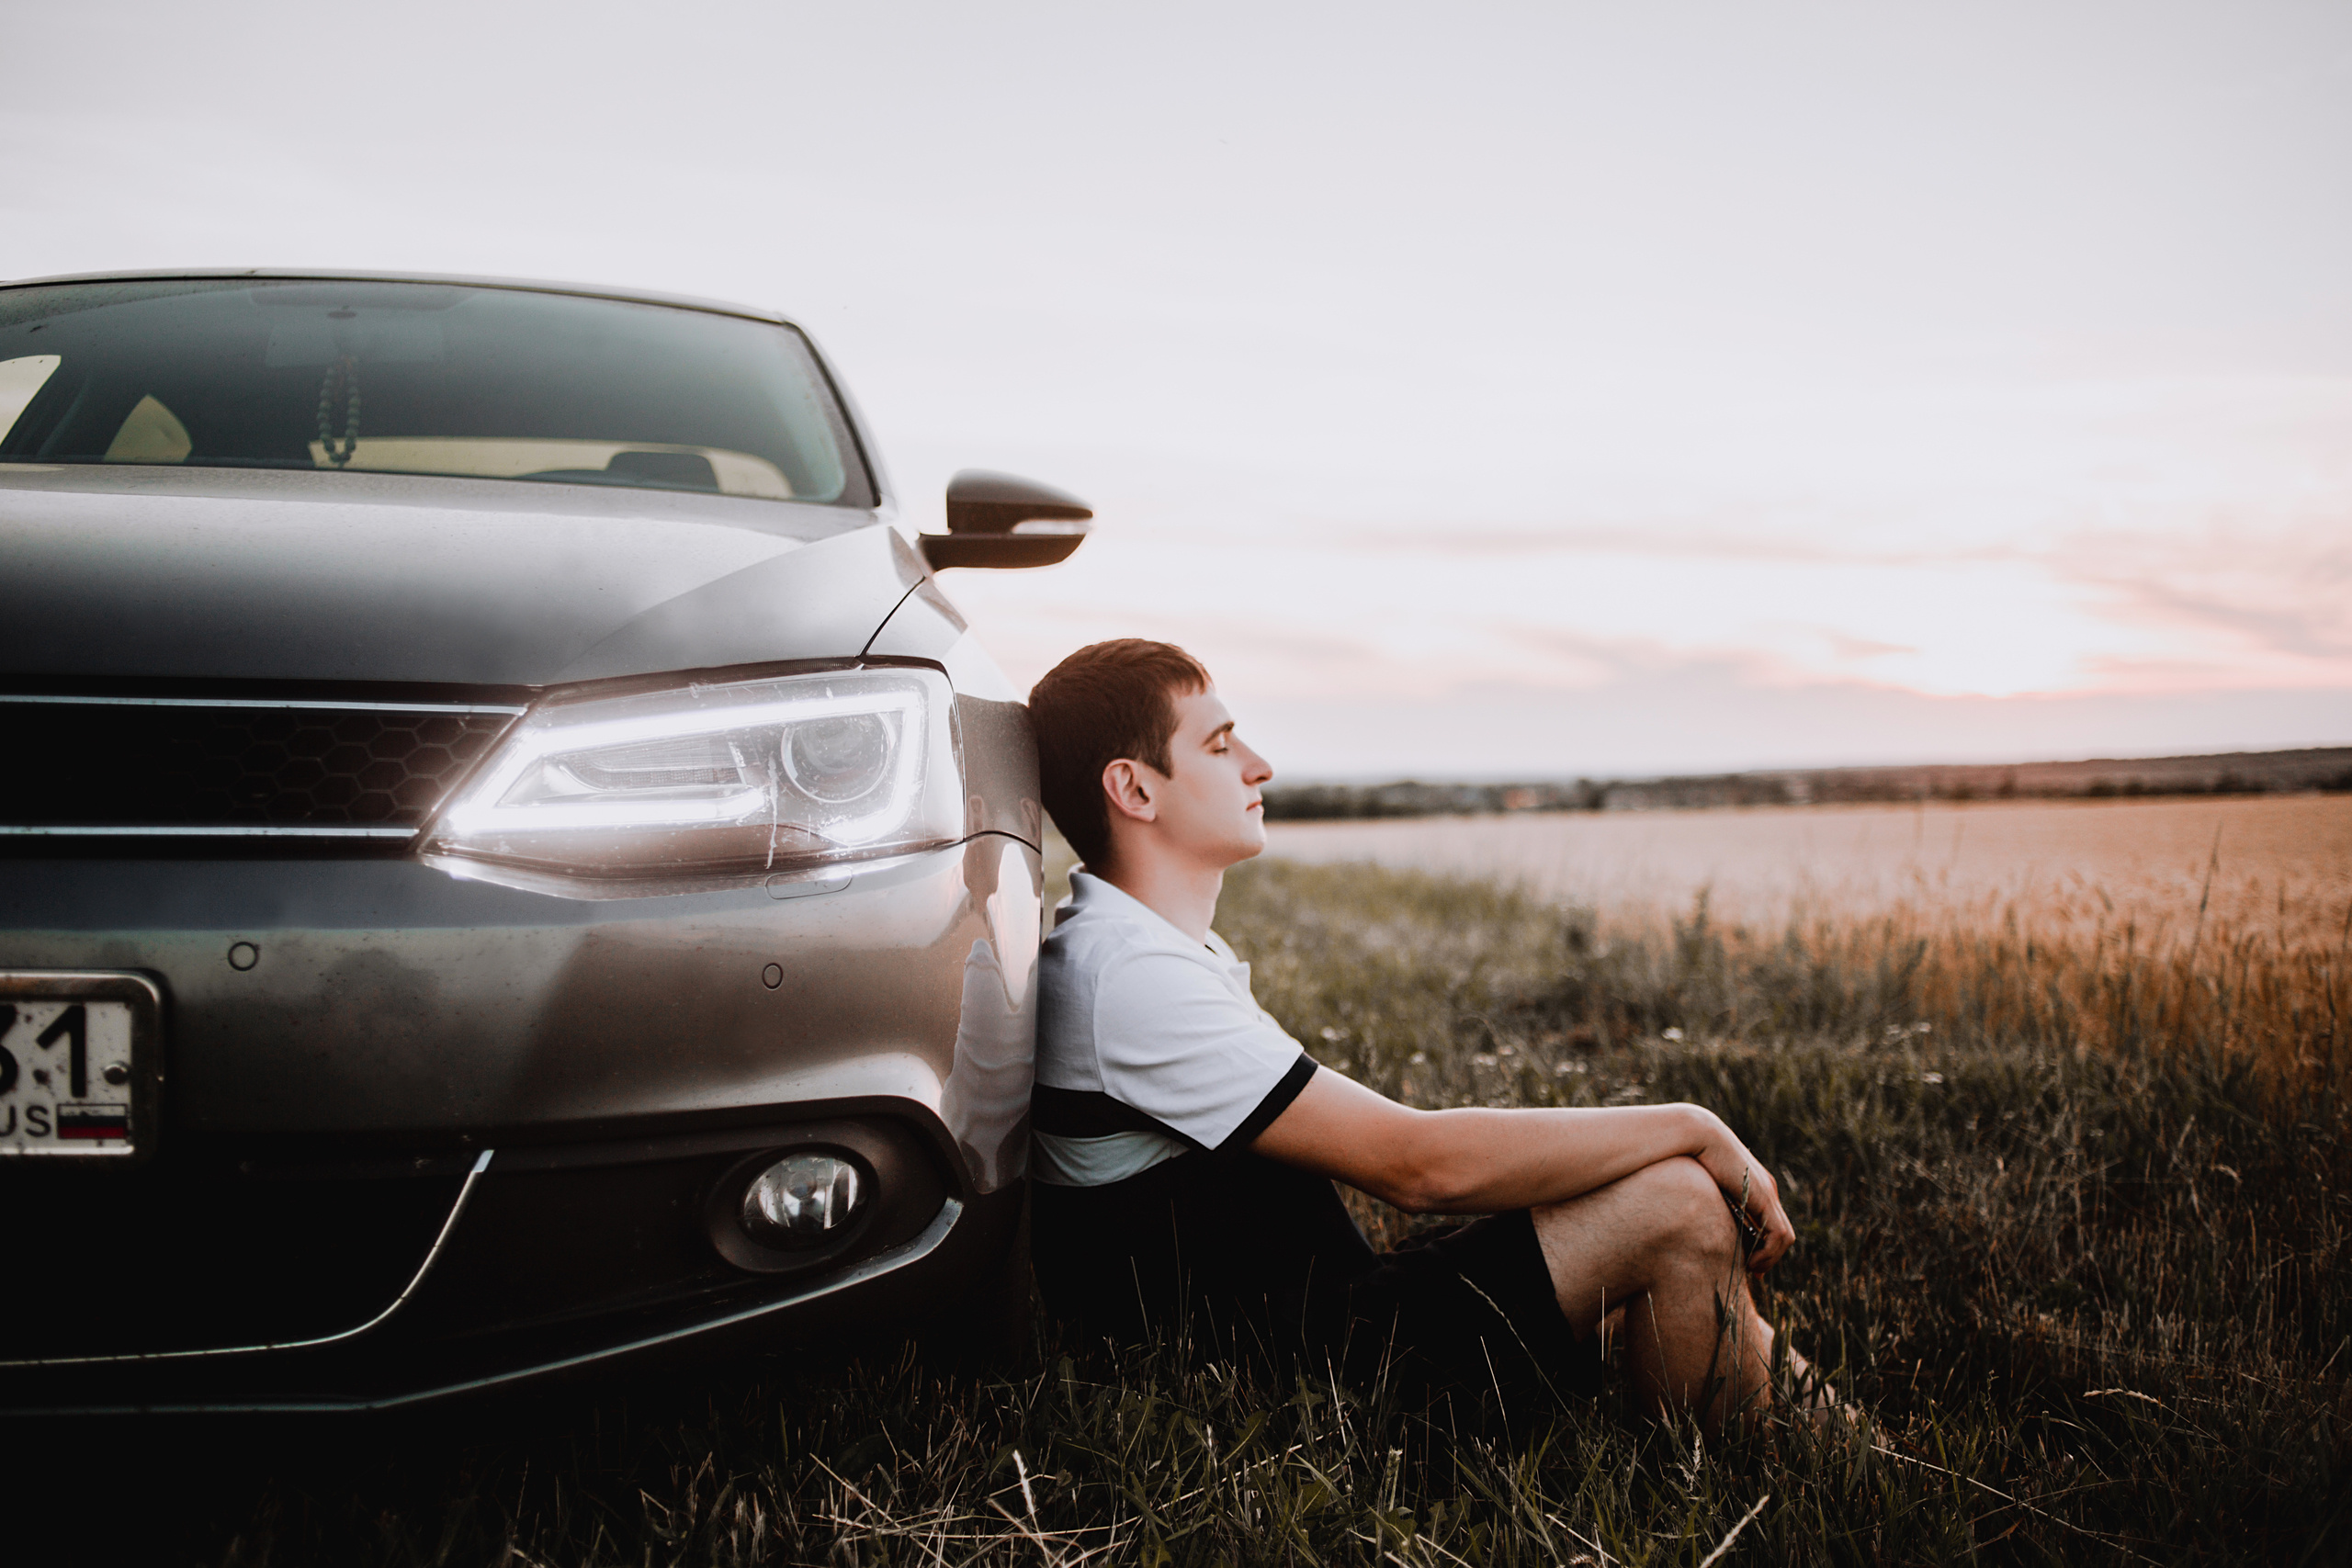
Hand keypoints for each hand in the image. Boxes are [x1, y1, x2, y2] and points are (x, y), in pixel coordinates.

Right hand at [1694, 1116, 1794, 1272]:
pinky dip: (1770, 1254)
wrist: (1697, 1135)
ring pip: (1783, 1237)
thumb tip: (1688, 1213)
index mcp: (1753, 1184)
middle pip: (1778, 1230)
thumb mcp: (1701, 1182)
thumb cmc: (1689, 1155)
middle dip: (1768, 1253)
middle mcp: (1767, 1188)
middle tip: (1754, 1271)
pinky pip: (1779, 1236)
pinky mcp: (1766, 1199)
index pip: (1768, 1220)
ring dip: (1770, 1258)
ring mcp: (1769, 1193)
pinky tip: (1752, 1263)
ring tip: (1753, 1270)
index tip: (1747, 1261)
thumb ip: (1707, 1198)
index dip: (1760, 1243)